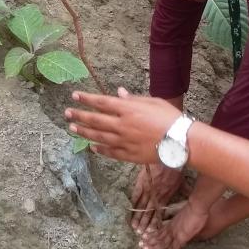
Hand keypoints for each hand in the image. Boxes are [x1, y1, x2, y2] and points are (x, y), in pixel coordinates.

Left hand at [66, 87, 181, 163]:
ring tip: (73, 128)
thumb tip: (118, 93)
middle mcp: (122, 125)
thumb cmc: (170, 117)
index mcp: (128, 109)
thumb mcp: (153, 102)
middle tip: (67, 113)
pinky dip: (99, 149)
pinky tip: (91, 146)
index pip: (101, 102)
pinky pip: (109, 152)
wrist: (181, 141)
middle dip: (79, 115)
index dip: (87, 99)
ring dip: (84, 132)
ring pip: (98, 136)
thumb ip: (133, 99)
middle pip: (95, 120)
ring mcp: (124, 141)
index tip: (75, 96)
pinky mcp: (128, 155)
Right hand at [130, 163, 184, 233]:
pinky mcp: (141, 184)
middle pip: (149, 213)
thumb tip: (190, 195)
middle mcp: (156, 197)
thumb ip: (184, 190)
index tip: (152, 231)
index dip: (155, 222)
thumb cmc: (175, 170)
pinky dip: (133, 204)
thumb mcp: (181, 182)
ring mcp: (148, 191)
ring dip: (138, 218)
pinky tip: (130, 212)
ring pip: (142, 207)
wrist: (168, 160)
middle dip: (145, 224)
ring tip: (134, 228)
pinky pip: (136, 196)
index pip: (159, 213)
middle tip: (140, 234)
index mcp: (165, 197)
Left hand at [139, 199, 210, 248]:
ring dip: (153, 247)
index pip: (160, 230)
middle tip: (140, 245)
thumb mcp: (186, 213)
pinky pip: (174, 247)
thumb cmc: (194, 207)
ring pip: (162, 242)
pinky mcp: (181, 237)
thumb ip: (181, 218)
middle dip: (149, 241)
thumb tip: (181, 220)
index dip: (152, 234)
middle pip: (158, 236)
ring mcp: (176, 233)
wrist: (197, 206)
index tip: (144, 236)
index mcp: (173, 222)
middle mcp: (172, 228)